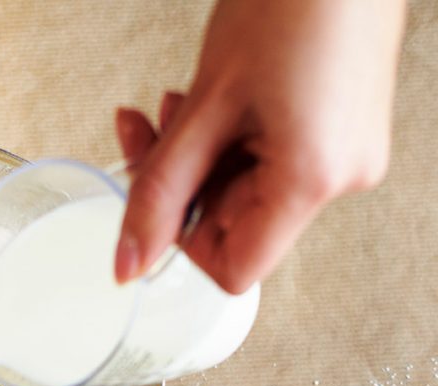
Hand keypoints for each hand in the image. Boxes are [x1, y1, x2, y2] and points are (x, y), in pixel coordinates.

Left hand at [114, 0, 404, 293]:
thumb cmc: (289, 3)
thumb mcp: (205, 107)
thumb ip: (159, 190)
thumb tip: (128, 262)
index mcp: (312, 181)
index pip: (233, 270)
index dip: (179, 243)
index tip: (148, 200)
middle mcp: (342, 178)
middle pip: (234, 223)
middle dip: (179, 182)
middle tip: (145, 132)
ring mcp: (346, 155)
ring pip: (245, 189)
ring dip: (198, 155)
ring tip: (176, 103)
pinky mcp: (341, 132)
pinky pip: (269, 160)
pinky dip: (229, 138)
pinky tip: (209, 100)